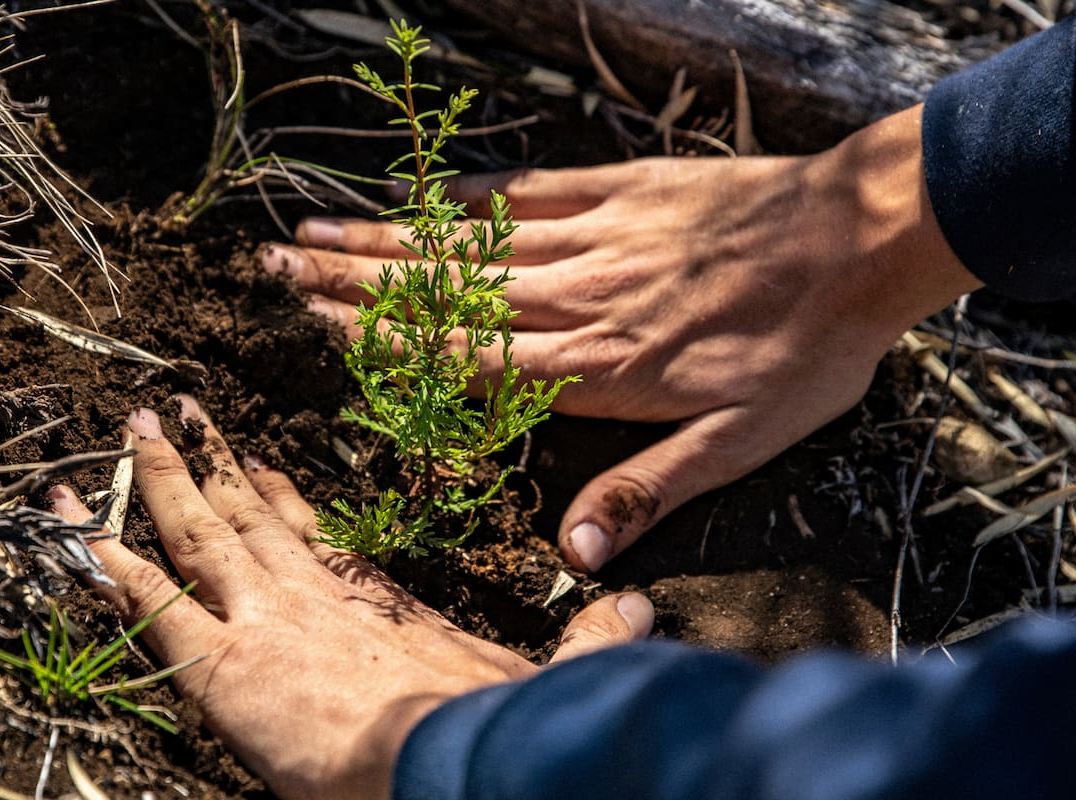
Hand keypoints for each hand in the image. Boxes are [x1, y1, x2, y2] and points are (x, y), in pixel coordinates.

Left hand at [49, 395, 652, 799]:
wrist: (456, 762)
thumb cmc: (497, 727)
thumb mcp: (551, 677)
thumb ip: (591, 636)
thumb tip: (643, 604)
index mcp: (378, 601)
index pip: (318, 535)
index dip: (282, 496)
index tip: (256, 459)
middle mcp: (314, 594)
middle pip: (249, 516)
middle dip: (210, 463)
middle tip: (175, 413)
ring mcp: (264, 621)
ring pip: (198, 537)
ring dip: (159, 484)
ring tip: (128, 434)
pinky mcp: (223, 665)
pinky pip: (150, 607)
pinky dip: (106, 565)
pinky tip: (70, 530)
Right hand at [261, 104, 981, 571]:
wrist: (860, 241)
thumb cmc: (805, 350)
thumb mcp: (739, 443)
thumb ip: (648, 489)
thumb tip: (574, 550)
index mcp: (597, 368)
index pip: (465, 358)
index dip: (384, 344)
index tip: (315, 326)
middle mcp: (579, 298)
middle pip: (446, 292)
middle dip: (354, 279)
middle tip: (279, 262)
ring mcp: (597, 237)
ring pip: (475, 242)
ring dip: (394, 234)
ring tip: (323, 226)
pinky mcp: (624, 190)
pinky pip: (534, 191)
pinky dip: (477, 193)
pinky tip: (433, 192)